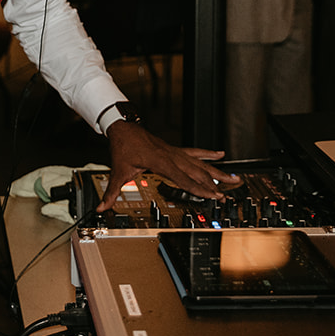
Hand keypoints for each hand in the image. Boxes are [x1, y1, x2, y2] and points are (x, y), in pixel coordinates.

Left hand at [96, 121, 235, 212]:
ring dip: (216, 171)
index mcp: (160, 161)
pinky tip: (221, 154)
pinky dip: (209, 153)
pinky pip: (195, 152)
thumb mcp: (118, 170)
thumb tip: (101, 207)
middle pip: (197, 172)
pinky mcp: (176, 150)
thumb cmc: (123, 147)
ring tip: (232, 178)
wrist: (124, 128)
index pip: (183, 178)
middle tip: (226, 194)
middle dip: (212, 184)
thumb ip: (112, 191)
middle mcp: (171, 156)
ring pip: (200, 162)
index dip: (198, 188)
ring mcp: (175, 152)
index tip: (212, 196)